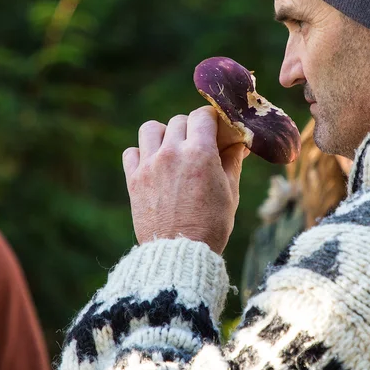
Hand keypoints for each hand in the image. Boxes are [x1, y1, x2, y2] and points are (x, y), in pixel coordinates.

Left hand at [122, 105, 248, 253]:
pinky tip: (152, 165)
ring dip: (162, 134)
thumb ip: (232, 161)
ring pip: (151, 129)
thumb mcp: (230, 192)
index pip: (202, 116)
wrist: (180, 253)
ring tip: (171, 149)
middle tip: (197, 145)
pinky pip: (131, 152)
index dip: (211, 120)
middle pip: (178, 121)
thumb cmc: (211, 225)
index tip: (214, 129)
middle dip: (190, 129)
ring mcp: (150, 165)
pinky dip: (141, 154)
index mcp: (200, 153)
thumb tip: (238, 143)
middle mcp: (172, 153)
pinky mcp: (134, 179)